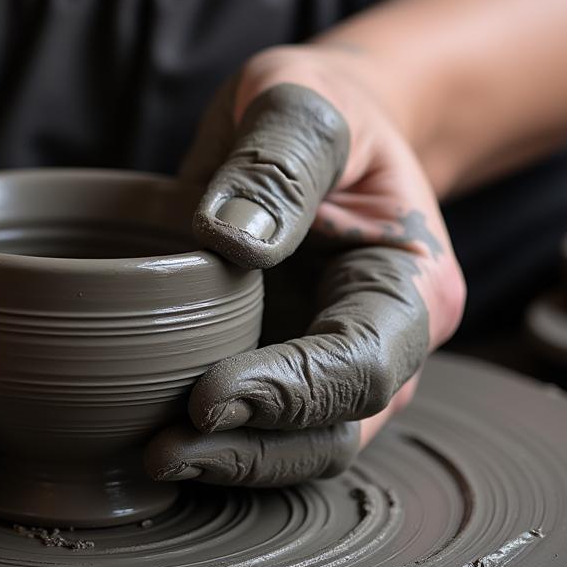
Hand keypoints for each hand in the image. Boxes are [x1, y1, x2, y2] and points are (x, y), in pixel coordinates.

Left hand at [144, 44, 465, 486]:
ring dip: (233, 461)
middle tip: (165, 448)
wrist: (317, 123)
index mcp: (411, 281)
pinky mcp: (288, 362)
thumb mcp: (299, 104)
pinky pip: (265, 425)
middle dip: (253, 450)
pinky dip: (220, 441)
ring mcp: (337, 360)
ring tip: (156, 454)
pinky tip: (161, 434)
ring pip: (302, 446)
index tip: (207, 396)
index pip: (362, 364)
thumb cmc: (319, 108)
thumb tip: (232, 239)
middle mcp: (388, 339)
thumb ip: (277, 162)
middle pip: (336, 430)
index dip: (289, 393)